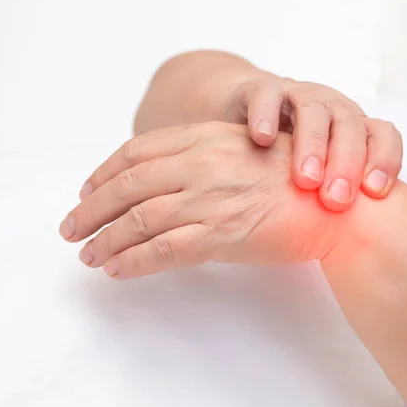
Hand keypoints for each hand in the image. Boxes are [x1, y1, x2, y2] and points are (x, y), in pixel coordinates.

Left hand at [59, 122, 350, 278]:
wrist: (338, 204)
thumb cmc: (293, 180)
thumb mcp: (243, 153)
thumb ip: (202, 160)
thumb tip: (164, 182)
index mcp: (204, 137)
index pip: (136, 152)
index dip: (103, 173)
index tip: (85, 192)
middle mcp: (201, 162)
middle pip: (127, 185)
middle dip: (90, 210)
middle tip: (68, 229)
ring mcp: (209, 197)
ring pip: (138, 219)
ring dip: (105, 240)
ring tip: (86, 255)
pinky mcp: (221, 233)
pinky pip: (164, 249)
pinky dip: (133, 260)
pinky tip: (116, 269)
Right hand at [224, 75, 402, 210]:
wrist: (246, 111)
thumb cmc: (284, 153)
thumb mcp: (316, 172)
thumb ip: (334, 191)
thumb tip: (358, 239)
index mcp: (351, 127)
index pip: (381, 135)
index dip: (384, 160)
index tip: (375, 193)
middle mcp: (329, 108)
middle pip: (349, 125)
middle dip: (346, 163)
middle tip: (336, 199)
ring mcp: (296, 96)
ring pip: (313, 110)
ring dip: (312, 144)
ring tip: (304, 179)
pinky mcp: (260, 90)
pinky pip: (266, 96)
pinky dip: (265, 116)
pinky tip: (262, 140)